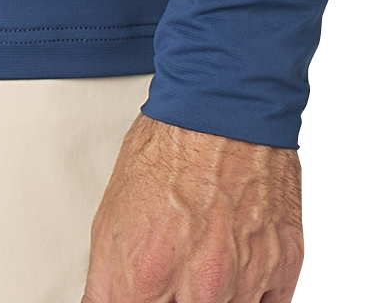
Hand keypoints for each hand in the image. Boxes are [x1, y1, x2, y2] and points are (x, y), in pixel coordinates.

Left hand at [81, 113, 304, 302]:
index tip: (146, 293)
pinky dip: (251, 293)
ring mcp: (246, 279)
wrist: (223, 103)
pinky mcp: (284, 265)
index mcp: (149, 274)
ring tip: (205, 258)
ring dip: (216, 295)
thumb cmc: (171, 147)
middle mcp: (202, 285)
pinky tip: (236, 265)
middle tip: (176, 272)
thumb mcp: (111, 214)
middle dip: (176, 298)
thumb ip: (105, 284)